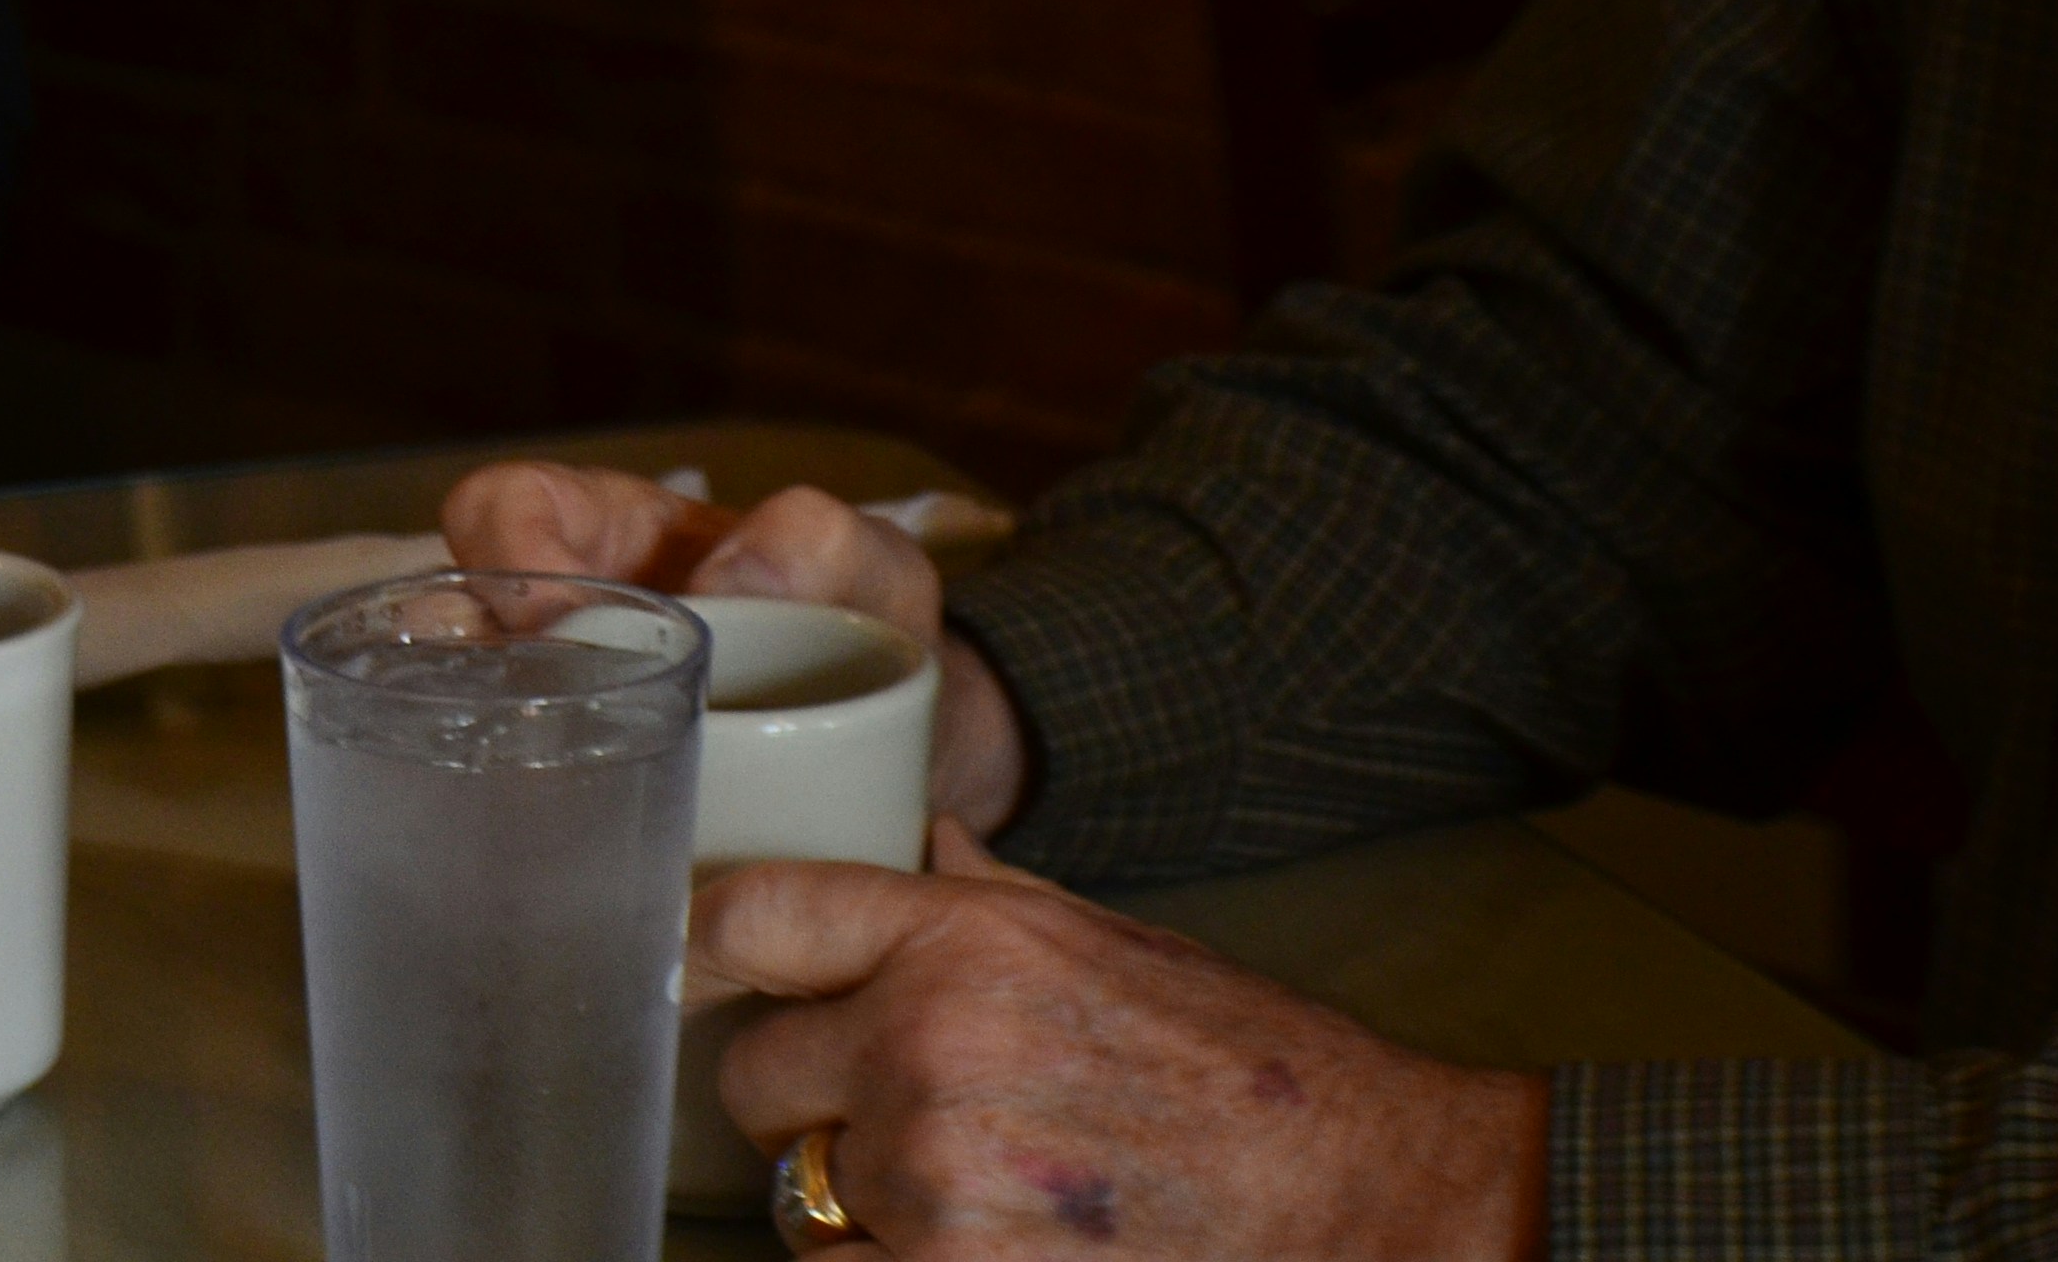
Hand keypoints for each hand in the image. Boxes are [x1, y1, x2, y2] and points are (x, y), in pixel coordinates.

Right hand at [443, 460, 1030, 831]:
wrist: (911, 751)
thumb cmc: (865, 625)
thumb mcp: (868, 566)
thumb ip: (819, 542)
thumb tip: (730, 577)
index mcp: (611, 539)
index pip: (507, 507)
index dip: (503, 546)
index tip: (545, 616)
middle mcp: (564, 628)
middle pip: (448, 626)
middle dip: (442, 673)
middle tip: (501, 731)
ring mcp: (567, 724)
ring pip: (463, 727)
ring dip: (463, 766)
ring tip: (521, 815)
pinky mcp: (592, 819)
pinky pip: (523, 825)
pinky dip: (522, 854)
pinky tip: (563, 888)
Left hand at [695, 828, 1548, 1261]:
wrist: (1363, 1198)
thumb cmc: (1246, 1070)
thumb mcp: (1106, 937)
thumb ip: (979, 896)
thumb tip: (902, 837)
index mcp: (961, 940)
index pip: (752, 916)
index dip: (704, 945)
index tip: (693, 971)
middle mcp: (927, 1048)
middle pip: (752, 1074)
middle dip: (801, 1099)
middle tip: (885, 1115)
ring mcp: (935, 1182)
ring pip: (797, 1199)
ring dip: (853, 1204)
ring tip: (967, 1193)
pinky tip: (979, 1245)